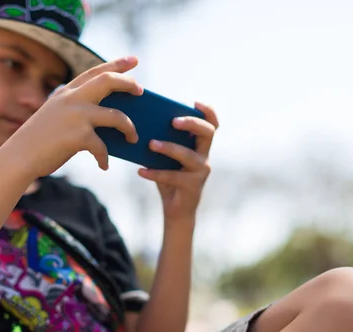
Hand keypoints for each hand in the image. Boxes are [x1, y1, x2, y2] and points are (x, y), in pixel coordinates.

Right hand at [10, 57, 142, 176]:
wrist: (18, 157)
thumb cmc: (39, 142)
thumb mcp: (56, 118)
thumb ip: (76, 112)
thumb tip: (110, 120)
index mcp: (66, 93)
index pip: (95, 71)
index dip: (116, 64)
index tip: (133, 60)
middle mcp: (72, 99)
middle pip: (108, 81)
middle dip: (128, 83)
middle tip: (141, 90)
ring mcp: (76, 116)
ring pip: (117, 116)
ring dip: (129, 128)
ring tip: (133, 138)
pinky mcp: (78, 136)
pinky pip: (103, 147)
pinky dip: (105, 158)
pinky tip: (104, 166)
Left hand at [138, 103, 218, 221]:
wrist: (176, 209)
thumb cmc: (169, 178)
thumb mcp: (167, 158)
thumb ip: (162, 141)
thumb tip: (140, 124)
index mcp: (200, 146)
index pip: (212, 125)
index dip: (208, 112)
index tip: (195, 102)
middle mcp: (204, 157)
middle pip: (207, 133)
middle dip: (191, 123)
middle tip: (172, 121)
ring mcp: (200, 172)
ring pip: (187, 155)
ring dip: (169, 147)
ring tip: (151, 144)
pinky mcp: (192, 186)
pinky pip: (172, 177)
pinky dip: (154, 173)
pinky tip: (140, 170)